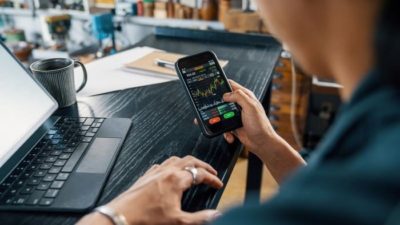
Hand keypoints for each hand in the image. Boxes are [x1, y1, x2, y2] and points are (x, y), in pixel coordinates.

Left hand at [78, 156, 222, 224]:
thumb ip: (199, 218)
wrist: (122, 216)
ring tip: (194, 168)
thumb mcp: (178, 221)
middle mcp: (167, 172)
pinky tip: (171, 171)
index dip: (212, 178)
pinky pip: (162, 164)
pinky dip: (172, 164)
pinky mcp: (147, 175)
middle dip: (203, 166)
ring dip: (188, 162)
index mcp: (176, 180)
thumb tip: (216, 215)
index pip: (200, 174)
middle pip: (190, 161)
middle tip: (211, 171)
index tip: (218, 184)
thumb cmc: (146, 218)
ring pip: (176, 159)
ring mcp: (156, 172)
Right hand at [195, 80, 278, 156]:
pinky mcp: (234, 125)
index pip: (232, 85)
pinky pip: (224, 126)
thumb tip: (226, 94)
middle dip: (217, 105)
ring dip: (220, 121)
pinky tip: (231, 135)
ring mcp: (237, 115)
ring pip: (221, 114)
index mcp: (246, 97)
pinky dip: (226, 132)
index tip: (213, 87)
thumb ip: (239, 97)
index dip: (222, 85)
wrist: (262, 143)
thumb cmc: (260, 125)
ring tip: (223, 125)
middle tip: (213, 109)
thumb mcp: (250, 107)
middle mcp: (241, 105)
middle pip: (223, 100)